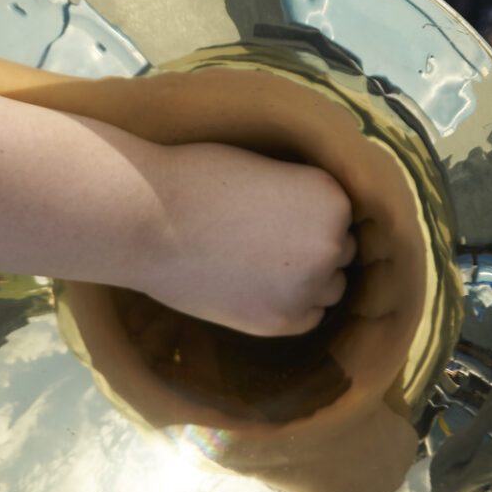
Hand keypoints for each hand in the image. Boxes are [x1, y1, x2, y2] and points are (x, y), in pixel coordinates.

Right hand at [138, 142, 356, 336]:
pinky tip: (258, 289)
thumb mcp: (265, 170)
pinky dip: (290, 307)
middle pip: (341, 253)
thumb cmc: (198, 178)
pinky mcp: (280, 321)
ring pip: (329, 288)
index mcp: (332, 198)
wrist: (148, 219)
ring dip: (307, 281)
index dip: (313, 217)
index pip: (342, 216)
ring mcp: (308, 287)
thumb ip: (299, 199)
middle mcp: (331, 243)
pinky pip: (307, 318)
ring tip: (263, 268)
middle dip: (313, 249)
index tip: (283, 217)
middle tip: (270, 244)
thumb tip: (314, 222)